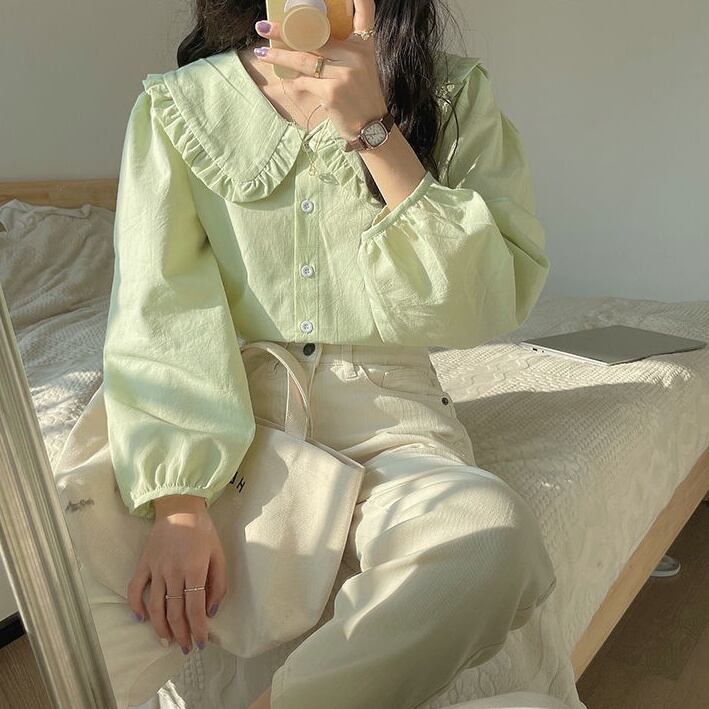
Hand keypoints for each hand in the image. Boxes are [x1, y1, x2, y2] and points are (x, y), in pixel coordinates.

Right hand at [127, 494, 226, 654]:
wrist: (180, 507)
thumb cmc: (203, 531)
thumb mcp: (219, 554)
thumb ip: (218, 583)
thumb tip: (211, 611)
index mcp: (194, 569)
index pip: (195, 608)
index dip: (197, 629)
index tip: (200, 643)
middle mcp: (173, 572)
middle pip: (175, 611)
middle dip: (181, 634)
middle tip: (184, 648)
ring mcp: (156, 568)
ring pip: (156, 606)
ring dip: (160, 627)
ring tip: (167, 640)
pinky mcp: (144, 563)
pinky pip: (135, 589)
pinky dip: (136, 606)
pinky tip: (142, 618)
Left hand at [253, 0, 386, 141]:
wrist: (371, 127)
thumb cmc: (361, 96)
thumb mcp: (361, 66)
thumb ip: (342, 50)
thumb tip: (307, 39)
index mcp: (364, 44)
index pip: (365, 10)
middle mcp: (355, 54)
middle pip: (315, 35)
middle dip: (285, 30)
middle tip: (263, 27)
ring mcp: (343, 73)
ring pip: (303, 58)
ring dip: (279, 55)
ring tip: (261, 52)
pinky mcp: (331, 92)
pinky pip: (304, 81)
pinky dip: (292, 81)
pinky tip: (281, 79)